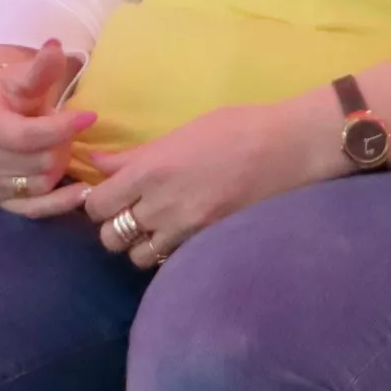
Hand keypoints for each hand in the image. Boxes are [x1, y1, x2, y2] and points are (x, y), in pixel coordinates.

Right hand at [0, 41, 100, 213]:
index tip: (90, 116)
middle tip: (67, 129)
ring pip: (40, 183)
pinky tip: (83, 192)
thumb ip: (40, 69)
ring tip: (61, 147)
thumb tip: (56, 47)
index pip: (27, 135)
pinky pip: (34, 210)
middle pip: (38, 161)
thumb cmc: (5, 93)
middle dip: (61, 145)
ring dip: (59, 166)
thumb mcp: (20, 77)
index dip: (61, 128)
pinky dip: (60, 203)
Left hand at [77, 94, 334, 268]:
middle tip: (131, 213)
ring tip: (157, 228)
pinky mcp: (208, 244)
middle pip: (111, 236)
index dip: (98, 202)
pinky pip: (172, 262)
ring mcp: (187, 229)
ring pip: (139, 257)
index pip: (98, 204)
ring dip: (141, 245)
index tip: (110, 194)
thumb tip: (98, 162)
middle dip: (115, 227)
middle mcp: (162, 204)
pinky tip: (180, 237)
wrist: (292, 148)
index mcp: (152, 169)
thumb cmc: (238, 128)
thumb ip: (137, 154)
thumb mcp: (182, 132)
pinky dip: (169, 254)